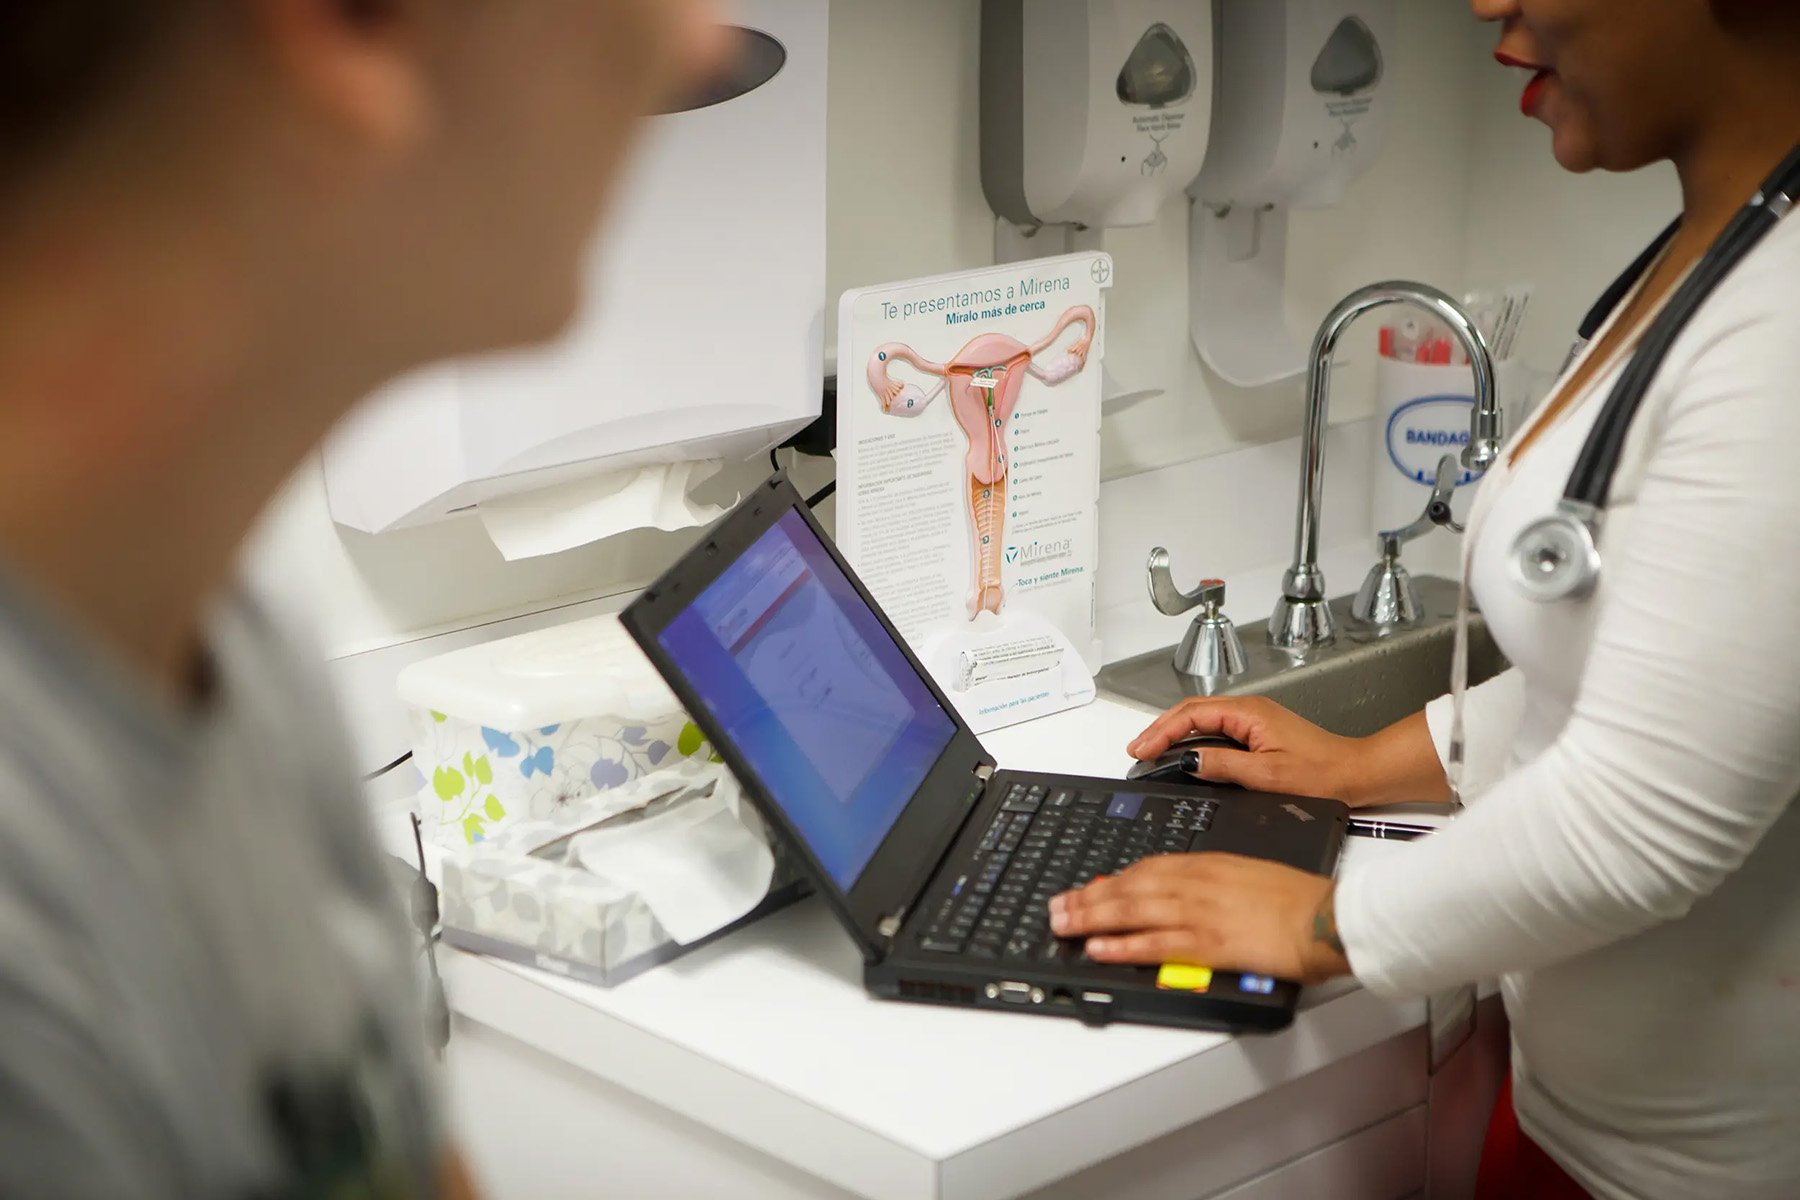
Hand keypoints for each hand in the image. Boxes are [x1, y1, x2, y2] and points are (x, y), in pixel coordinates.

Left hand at [1049, 854, 1350, 984]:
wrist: (1328, 915)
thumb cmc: (1298, 899)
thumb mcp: (1249, 876)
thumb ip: (1214, 882)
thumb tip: (1187, 894)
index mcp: (1208, 865)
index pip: (1147, 868)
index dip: (1112, 880)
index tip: (1089, 888)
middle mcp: (1196, 884)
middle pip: (1129, 887)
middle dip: (1088, 897)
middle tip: (1058, 906)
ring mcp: (1200, 913)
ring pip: (1132, 911)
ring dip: (1091, 918)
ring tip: (1062, 924)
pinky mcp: (1209, 943)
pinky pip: (1155, 943)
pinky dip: (1123, 945)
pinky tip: (1098, 948)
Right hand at [1129, 696, 1371, 805]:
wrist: (1356, 774)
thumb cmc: (1323, 773)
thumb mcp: (1266, 774)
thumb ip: (1222, 765)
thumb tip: (1188, 760)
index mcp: (1249, 712)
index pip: (1191, 715)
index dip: (1161, 731)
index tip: (1142, 749)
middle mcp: (1249, 711)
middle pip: (1191, 712)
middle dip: (1160, 729)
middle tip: (1137, 749)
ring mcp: (1253, 721)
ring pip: (1202, 720)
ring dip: (1174, 734)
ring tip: (1151, 750)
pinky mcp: (1258, 734)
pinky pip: (1215, 731)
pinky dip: (1192, 740)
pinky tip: (1184, 753)